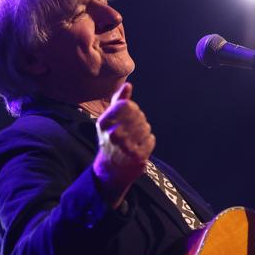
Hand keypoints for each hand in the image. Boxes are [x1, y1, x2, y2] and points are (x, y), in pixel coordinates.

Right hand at [93, 83, 155, 207]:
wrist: (111, 169)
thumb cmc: (110, 140)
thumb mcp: (108, 120)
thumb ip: (119, 101)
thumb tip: (128, 84)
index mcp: (104, 123)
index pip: (127, 104)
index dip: (132, 108)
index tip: (128, 116)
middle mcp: (114, 134)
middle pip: (139, 115)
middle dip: (138, 121)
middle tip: (131, 130)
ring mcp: (126, 146)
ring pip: (146, 127)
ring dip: (143, 131)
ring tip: (134, 139)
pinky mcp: (138, 157)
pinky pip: (151, 139)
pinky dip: (147, 141)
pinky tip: (138, 147)